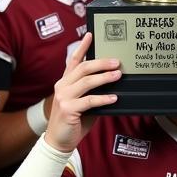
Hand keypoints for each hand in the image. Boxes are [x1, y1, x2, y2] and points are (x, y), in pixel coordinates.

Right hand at [46, 34, 119, 152]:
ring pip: (86, 81)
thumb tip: (111, 81)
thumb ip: (92, 91)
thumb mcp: (83, 102)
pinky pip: (89, 100)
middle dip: (101, 62)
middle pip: (83, 68)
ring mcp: (64, 97)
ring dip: (104, 77)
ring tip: (118, 74)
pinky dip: (103, 98)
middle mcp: (62, 86)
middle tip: (116, 61)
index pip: (73, 60)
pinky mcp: (68, 109)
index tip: (91, 35)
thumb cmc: (74, 121)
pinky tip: (114, 97)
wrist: (59, 141)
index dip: (82, 47)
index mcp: (65, 82)